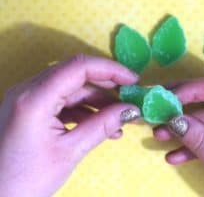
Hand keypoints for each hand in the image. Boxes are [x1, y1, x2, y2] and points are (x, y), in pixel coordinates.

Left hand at [0, 55, 139, 196]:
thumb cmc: (26, 180)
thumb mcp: (70, 151)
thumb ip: (103, 126)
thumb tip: (131, 110)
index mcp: (35, 98)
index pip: (79, 67)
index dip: (110, 69)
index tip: (133, 80)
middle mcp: (29, 90)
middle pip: (76, 76)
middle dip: (106, 86)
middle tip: (130, 98)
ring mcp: (29, 100)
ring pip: (71, 91)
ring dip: (98, 102)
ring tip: (120, 120)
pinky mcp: (32, 112)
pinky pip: (63, 104)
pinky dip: (84, 112)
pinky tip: (102, 127)